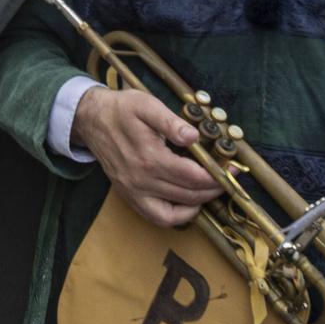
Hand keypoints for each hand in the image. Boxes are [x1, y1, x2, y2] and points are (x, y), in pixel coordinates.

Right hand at [71, 86, 222, 226]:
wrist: (91, 120)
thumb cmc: (121, 109)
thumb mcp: (146, 105)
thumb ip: (170, 122)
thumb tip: (193, 137)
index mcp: (149, 157)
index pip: (193, 176)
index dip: (217, 175)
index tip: (233, 168)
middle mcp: (141, 180)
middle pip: (189, 195)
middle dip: (214, 189)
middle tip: (229, 178)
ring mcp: (134, 192)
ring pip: (176, 211)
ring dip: (199, 203)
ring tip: (212, 189)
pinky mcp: (130, 197)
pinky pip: (158, 218)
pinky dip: (177, 216)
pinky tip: (189, 203)